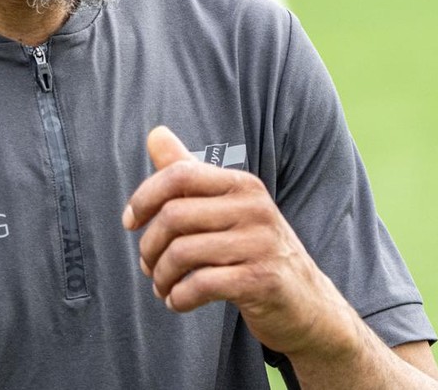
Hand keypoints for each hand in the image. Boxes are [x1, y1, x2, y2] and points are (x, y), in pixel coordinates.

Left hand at [122, 125, 356, 359]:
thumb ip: (189, 174)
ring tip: (163, 287)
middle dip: (149, 246)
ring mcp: (261, 244)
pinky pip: (201, 285)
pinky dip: (179, 298)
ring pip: (182, 253)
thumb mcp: (227, 208)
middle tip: (148, 267)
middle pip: (173, 216)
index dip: (144, 197)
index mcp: (242, 184)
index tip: (130, 221)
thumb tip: (155, 133)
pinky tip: (178, 302)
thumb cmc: (256, 252)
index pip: (179, 175)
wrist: (307, 304)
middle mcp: (254, 208)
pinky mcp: (262, 281)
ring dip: (161, 277)